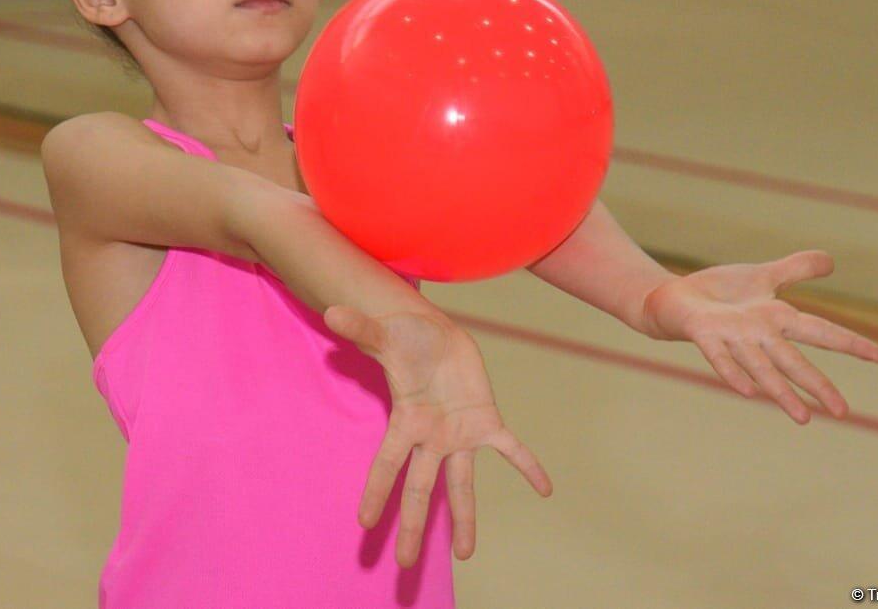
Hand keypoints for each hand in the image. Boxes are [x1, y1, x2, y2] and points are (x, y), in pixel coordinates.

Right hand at [323, 304, 552, 567]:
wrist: (436, 334)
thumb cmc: (406, 338)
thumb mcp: (386, 334)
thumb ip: (362, 329)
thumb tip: (333, 312)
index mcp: (406, 422)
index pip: (387, 464)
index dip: (377, 492)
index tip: (365, 524)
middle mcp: (431, 438)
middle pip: (421, 490)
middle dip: (414, 526)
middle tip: (406, 565)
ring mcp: (459, 434)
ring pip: (462, 484)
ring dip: (464, 519)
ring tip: (467, 555)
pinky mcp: (485, 421)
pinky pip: (509, 448)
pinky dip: (527, 466)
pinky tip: (544, 488)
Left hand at [640, 250, 877, 423]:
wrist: (674, 298)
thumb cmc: (721, 293)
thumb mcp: (763, 275)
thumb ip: (796, 270)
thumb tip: (832, 261)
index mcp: (776, 319)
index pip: (819, 331)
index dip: (847, 342)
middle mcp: (758, 334)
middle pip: (793, 360)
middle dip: (818, 384)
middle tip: (843, 412)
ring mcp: (732, 338)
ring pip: (761, 367)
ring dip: (781, 392)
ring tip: (803, 418)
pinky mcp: (704, 335)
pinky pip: (720, 357)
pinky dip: (734, 373)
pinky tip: (748, 392)